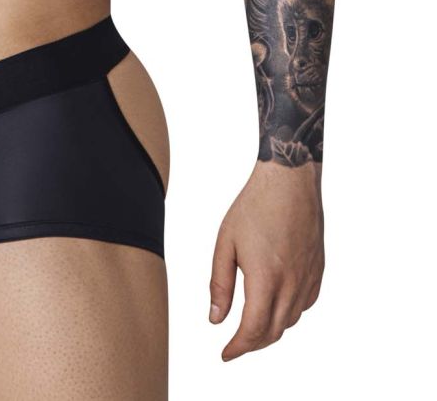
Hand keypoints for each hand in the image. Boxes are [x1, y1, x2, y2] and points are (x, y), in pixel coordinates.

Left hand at [209, 158, 323, 359]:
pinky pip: (305, 304)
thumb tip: (215, 319)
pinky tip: (277, 305)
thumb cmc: (254, 206)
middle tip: (235, 345)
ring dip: (271, 330)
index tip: (225, 354)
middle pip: (273, 332)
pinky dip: (289, 314)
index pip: (253, 330)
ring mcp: (308, 277)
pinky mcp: (318, 269)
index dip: (238, 347)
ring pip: (290, 320)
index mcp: (266, 278)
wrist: (289, 180)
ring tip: (252, 326)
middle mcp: (291, 283)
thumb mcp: (225, 242)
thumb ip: (220, 284)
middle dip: (252, 344)